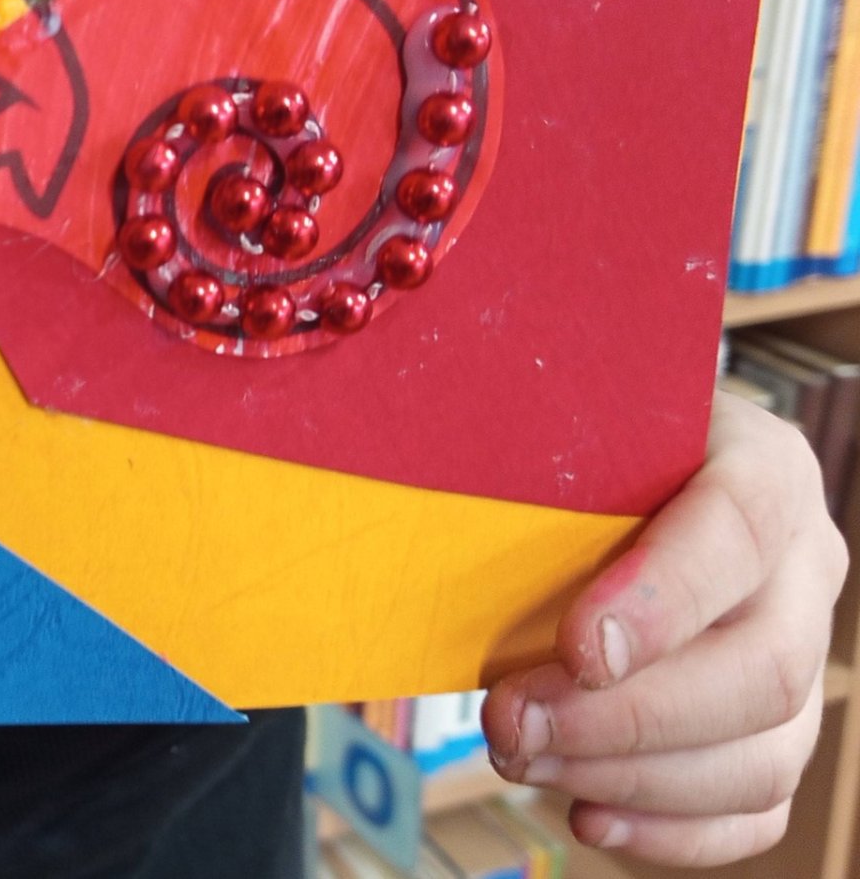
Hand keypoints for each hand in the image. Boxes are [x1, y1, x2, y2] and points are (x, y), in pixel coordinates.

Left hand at [484, 388, 848, 865]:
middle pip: (763, 669)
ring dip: (630, 777)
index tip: (576, 648)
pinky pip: (755, 804)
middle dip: (624, 717)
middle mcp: (804, 566)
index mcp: (763, 468)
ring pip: (762, 753)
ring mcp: (802, 654)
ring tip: (519, 757)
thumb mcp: (564, 417)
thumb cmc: (579, 444)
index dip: (664, 597)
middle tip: (508, 721)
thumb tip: (441, 493)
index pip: (741, 528)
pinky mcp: (778, 727)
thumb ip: (534, 445)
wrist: (616, 472)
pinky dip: (672, 829)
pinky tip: (585, 815)